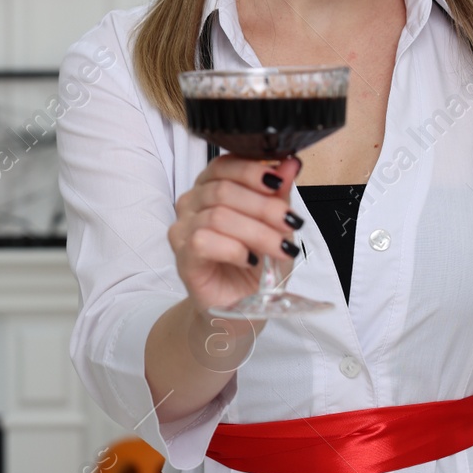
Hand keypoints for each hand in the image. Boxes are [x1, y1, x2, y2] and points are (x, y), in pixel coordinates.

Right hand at [167, 153, 302, 321]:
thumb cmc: (256, 264)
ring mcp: (182, 230)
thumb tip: (290, 164)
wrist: (242, 308)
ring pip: (216, 216)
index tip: (279, 184)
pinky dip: (233, 249)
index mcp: (211, 187)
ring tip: (278, 249)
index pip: (223, 165)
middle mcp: (192, 203)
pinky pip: (202, 241)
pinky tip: (249, 260)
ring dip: (256, 232)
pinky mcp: (182, 257)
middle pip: (222, 190)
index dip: (251, 171)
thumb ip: (279, 195)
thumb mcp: (277, 227)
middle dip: (263, 206)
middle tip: (289, 223)